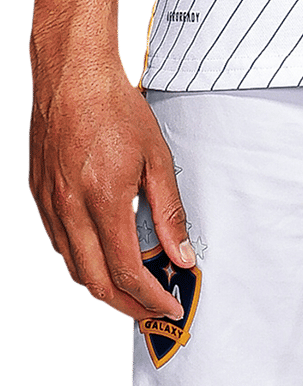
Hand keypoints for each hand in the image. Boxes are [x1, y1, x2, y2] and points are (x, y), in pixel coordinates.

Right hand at [28, 53, 194, 324]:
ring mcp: (49, 203)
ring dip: (103, 287)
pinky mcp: (38, 194)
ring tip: (132, 289)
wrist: (72, 74)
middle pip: (95, 281)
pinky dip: (81, 261)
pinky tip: (102, 257)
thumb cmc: (114, 107)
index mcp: (103, 199)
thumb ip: (169, 212)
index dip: (150, 298)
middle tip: (151, 311)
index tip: (169, 306)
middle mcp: (70, 207)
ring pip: (72, 267)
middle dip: (126, 305)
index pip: (126, 271)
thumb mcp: (157, 158)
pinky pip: (59, 243)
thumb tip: (181, 255)